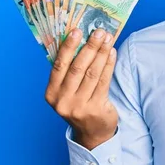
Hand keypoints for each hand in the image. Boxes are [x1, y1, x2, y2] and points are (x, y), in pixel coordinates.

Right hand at [44, 28, 118, 149]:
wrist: (92, 133)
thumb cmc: (80, 104)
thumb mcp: (68, 91)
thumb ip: (70, 70)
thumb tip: (81, 40)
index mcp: (51, 93)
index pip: (59, 66)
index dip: (68, 47)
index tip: (77, 31)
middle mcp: (62, 100)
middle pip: (77, 68)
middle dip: (89, 47)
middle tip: (99, 31)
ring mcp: (79, 106)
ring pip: (92, 73)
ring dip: (101, 53)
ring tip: (108, 39)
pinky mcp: (95, 109)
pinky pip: (104, 82)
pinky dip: (109, 65)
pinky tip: (112, 53)